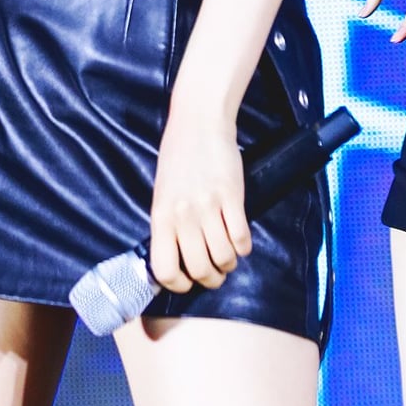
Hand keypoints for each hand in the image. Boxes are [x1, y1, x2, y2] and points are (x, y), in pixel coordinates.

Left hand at [148, 100, 249, 293]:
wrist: (199, 122)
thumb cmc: (178, 157)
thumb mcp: (162, 193)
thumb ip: (168, 224)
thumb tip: (178, 258)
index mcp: (161, 216)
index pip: (164, 270)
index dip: (179, 284)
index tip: (188, 279)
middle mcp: (182, 215)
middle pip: (199, 269)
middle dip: (211, 278)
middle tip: (216, 272)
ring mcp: (208, 206)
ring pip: (224, 258)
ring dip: (229, 263)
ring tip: (229, 254)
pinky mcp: (231, 196)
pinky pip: (241, 238)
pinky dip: (244, 246)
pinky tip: (240, 238)